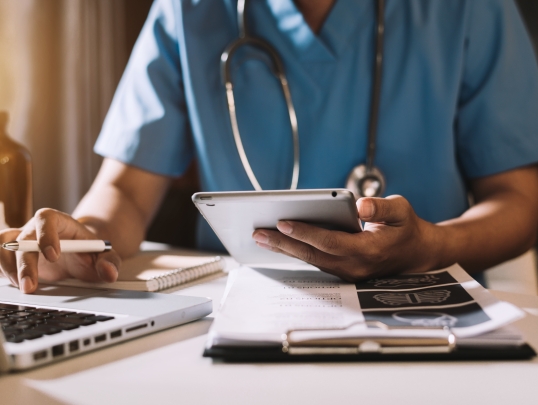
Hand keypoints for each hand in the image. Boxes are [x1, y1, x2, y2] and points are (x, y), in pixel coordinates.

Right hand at [0, 208, 120, 293]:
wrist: (79, 255)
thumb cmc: (90, 251)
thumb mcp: (104, 255)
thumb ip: (110, 262)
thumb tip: (109, 273)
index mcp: (58, 222)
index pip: (45, 219)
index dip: (46, 235)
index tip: (54, 256)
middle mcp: (35, 230)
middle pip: (21, 238)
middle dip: (24, 263)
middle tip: (31, 285)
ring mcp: (21, 243)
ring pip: (3, 247)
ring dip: (8, 268)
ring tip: (24, 286)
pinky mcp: (13, 258)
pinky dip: (3, 272)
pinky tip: (15, 285)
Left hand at [252, 195, 439, 281]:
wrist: (417, 254)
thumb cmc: (406, 228)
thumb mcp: (402, 211)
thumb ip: (381, 208)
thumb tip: (361, 206)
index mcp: (369, 250)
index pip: (330, 242)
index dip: (306, 232)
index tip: (283, 222)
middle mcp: (355, 266)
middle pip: (313, 254)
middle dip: (284, 243)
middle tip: (259, 232)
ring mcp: (348, 272)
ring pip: (311, 260)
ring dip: (286, 248)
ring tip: (262, 236)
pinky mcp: (343, 271)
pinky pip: (316, 261)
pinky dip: (297, 251)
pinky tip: (280, 242)